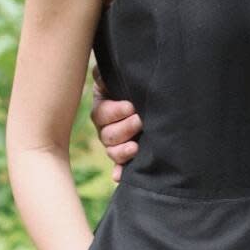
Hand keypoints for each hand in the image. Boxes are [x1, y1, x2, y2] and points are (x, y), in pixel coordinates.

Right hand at [89, 66, 141, 182]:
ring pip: (112, 152)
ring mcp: (116, 144)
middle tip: (139, 121)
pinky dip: (119, 172)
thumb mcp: (118, 77)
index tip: (130, 106)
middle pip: (107, 135)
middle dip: (124, 129)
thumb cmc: (133, 84)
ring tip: (135, 147)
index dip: (115, 111)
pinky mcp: (127, 156)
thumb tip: (98, 73)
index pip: (102, 114)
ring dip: (122, 151)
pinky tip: (118, 176)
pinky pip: (120, 167)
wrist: (151, 99)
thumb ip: (106, 74)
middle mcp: (106, 129)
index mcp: (103, 109)